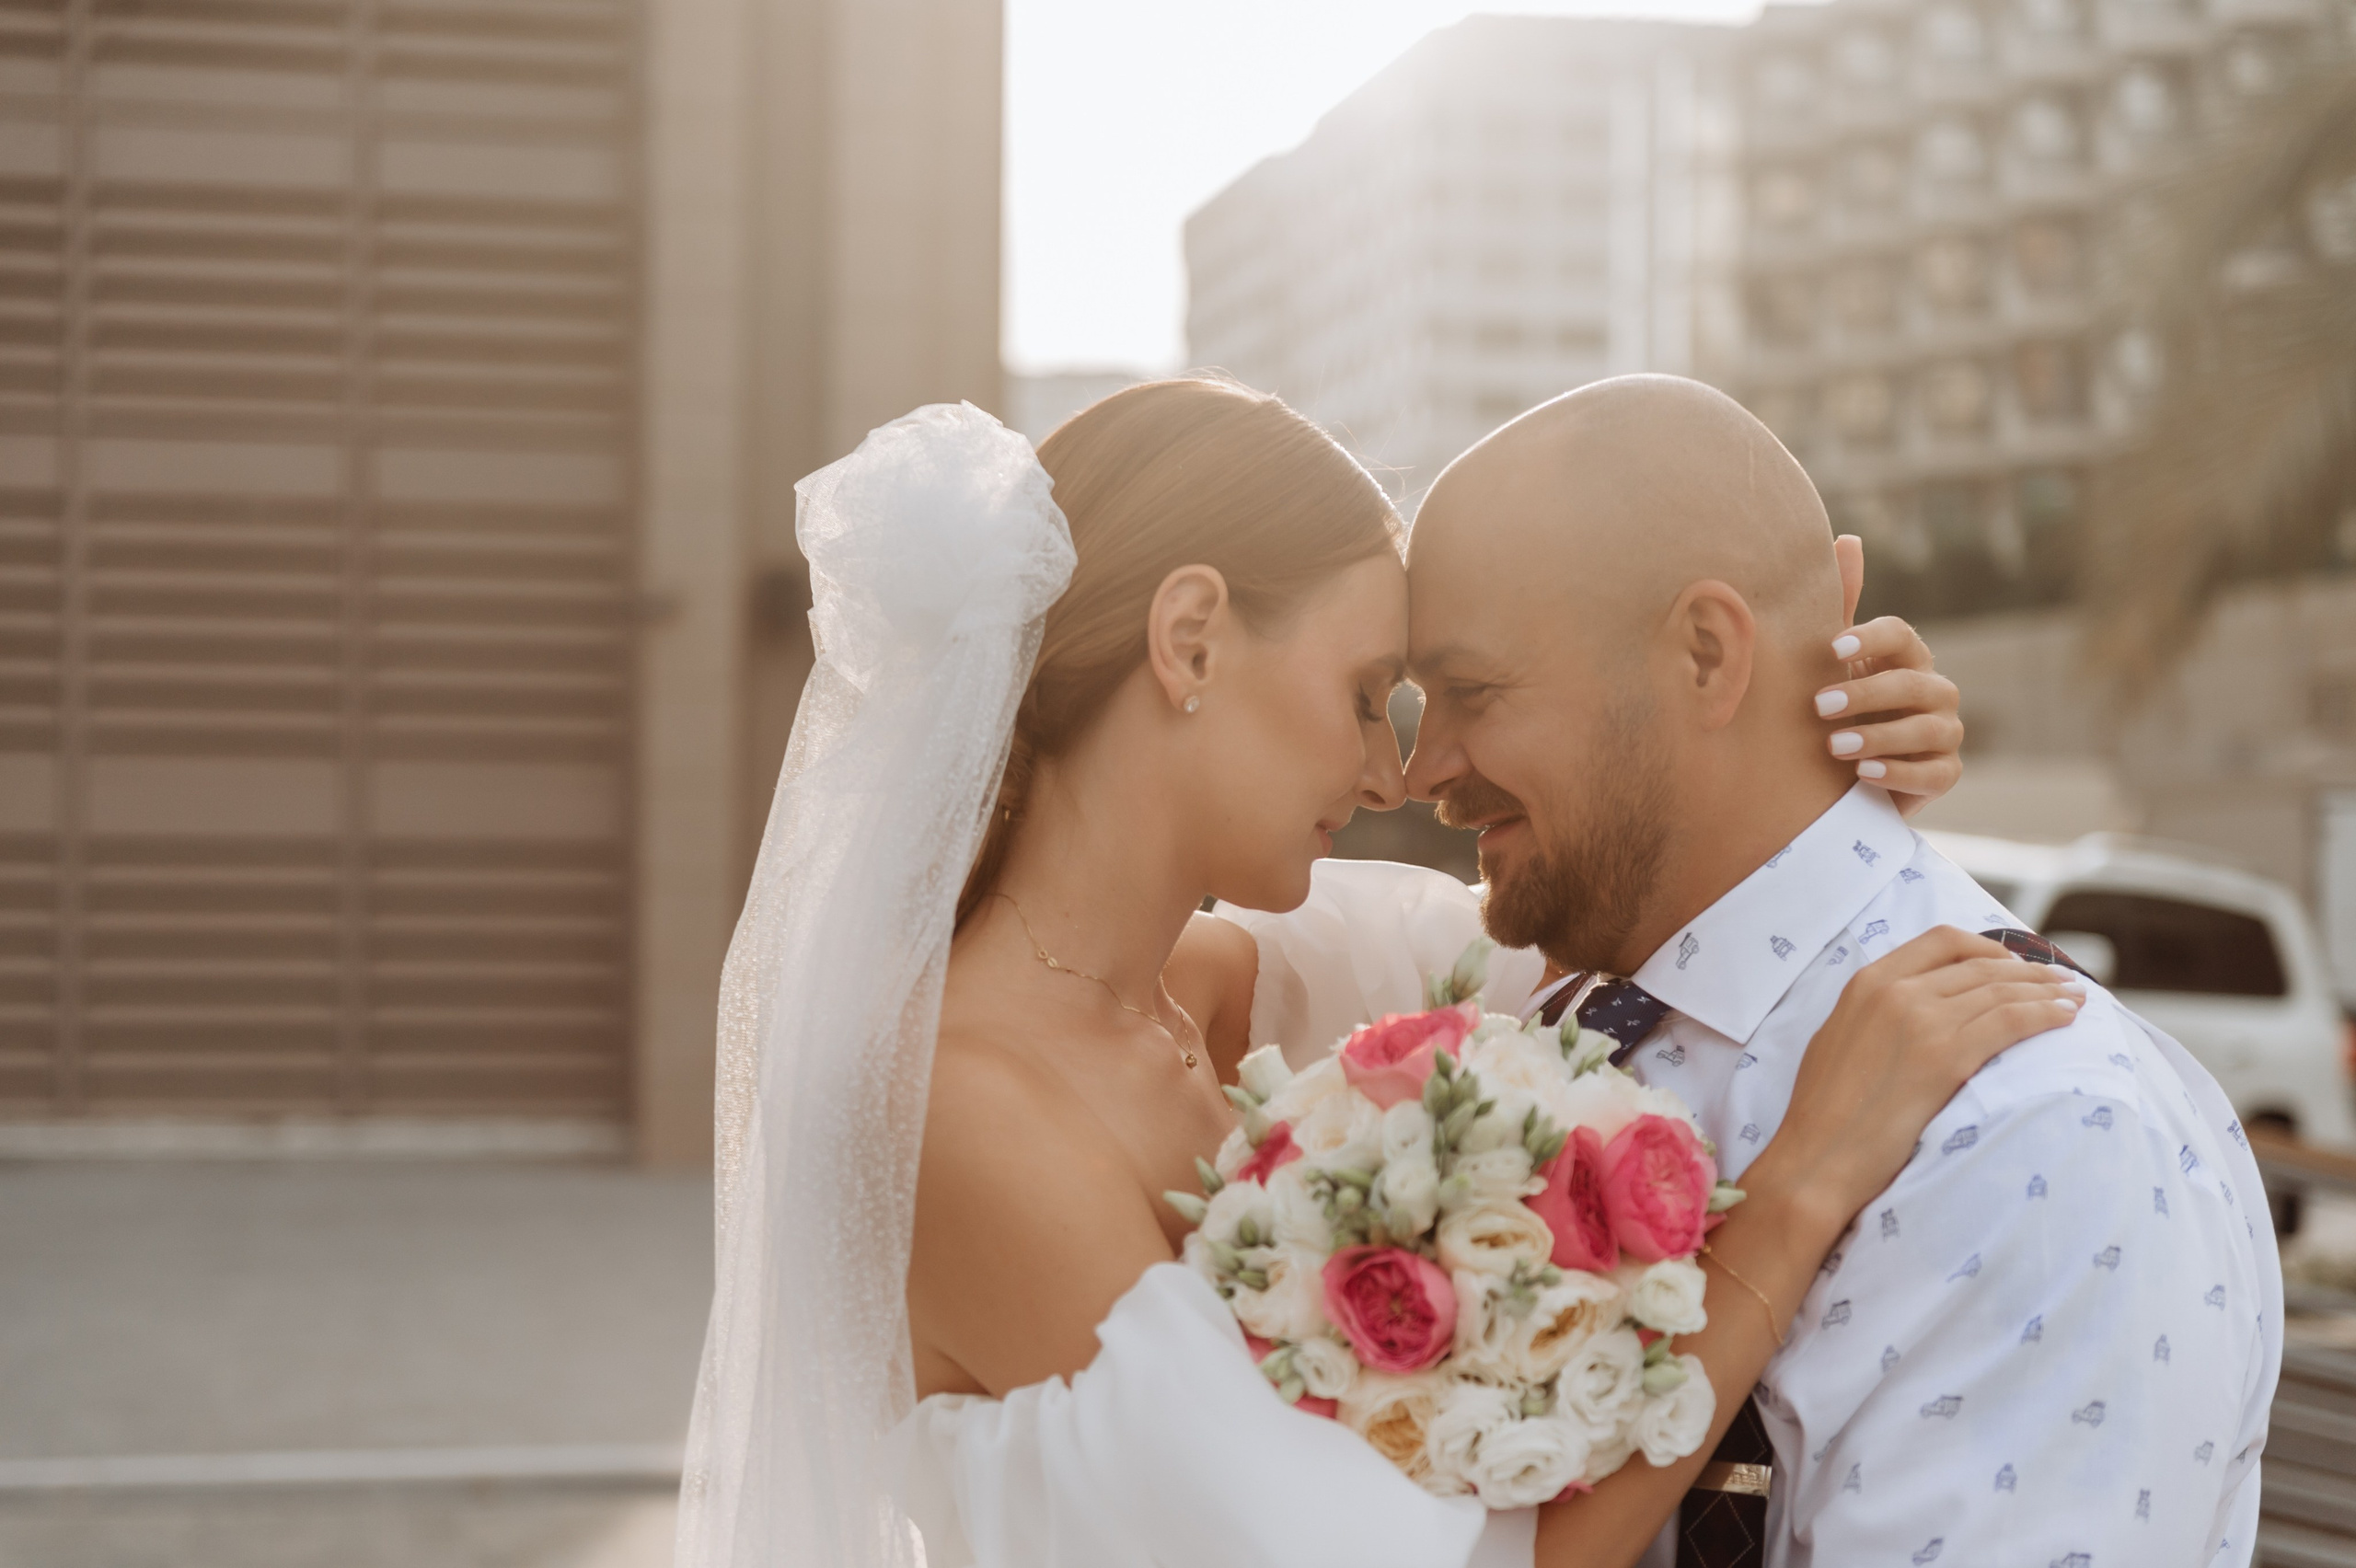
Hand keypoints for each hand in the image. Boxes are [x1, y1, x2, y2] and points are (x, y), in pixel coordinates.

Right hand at [1744, 927, 2082, 1244]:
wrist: (1816, 1158)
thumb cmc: (1823, 1113)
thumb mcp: (1839, 1038)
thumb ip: (1876, 1012)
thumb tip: (1916, 1007)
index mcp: (1867, 982)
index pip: (1943, 941)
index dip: (1989, 948)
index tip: (2015, 964)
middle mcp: (1895, 990)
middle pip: (1980, 964)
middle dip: (2029, 970)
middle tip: (2061, 981)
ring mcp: (1921, 1020)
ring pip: (2001, 990)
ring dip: (2046, 991)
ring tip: (2074, 999)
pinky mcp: (1944, 1056)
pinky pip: (2009, 1022)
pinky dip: (2044, 1015)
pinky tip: (2064, 1019)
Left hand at [1819, 536, 1960, 815]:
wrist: (1848, 773)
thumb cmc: (1845, 704)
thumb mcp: (1837, 660)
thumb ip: (1841, 605)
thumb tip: (1847, 538)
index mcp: (1907, 657)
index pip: (1900, 635)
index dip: (1869, 639)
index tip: (1831, 648)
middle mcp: (1935, 690)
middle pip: (1913, 684)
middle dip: (1866, 694)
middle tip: (1818, 706)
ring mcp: (1945, 732)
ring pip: (1926, 730)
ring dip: (1879, 736)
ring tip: (1834, 746)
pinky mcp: (1945, 773)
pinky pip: (1934, 773)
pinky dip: (1899, 773)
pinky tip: (1864, 774)